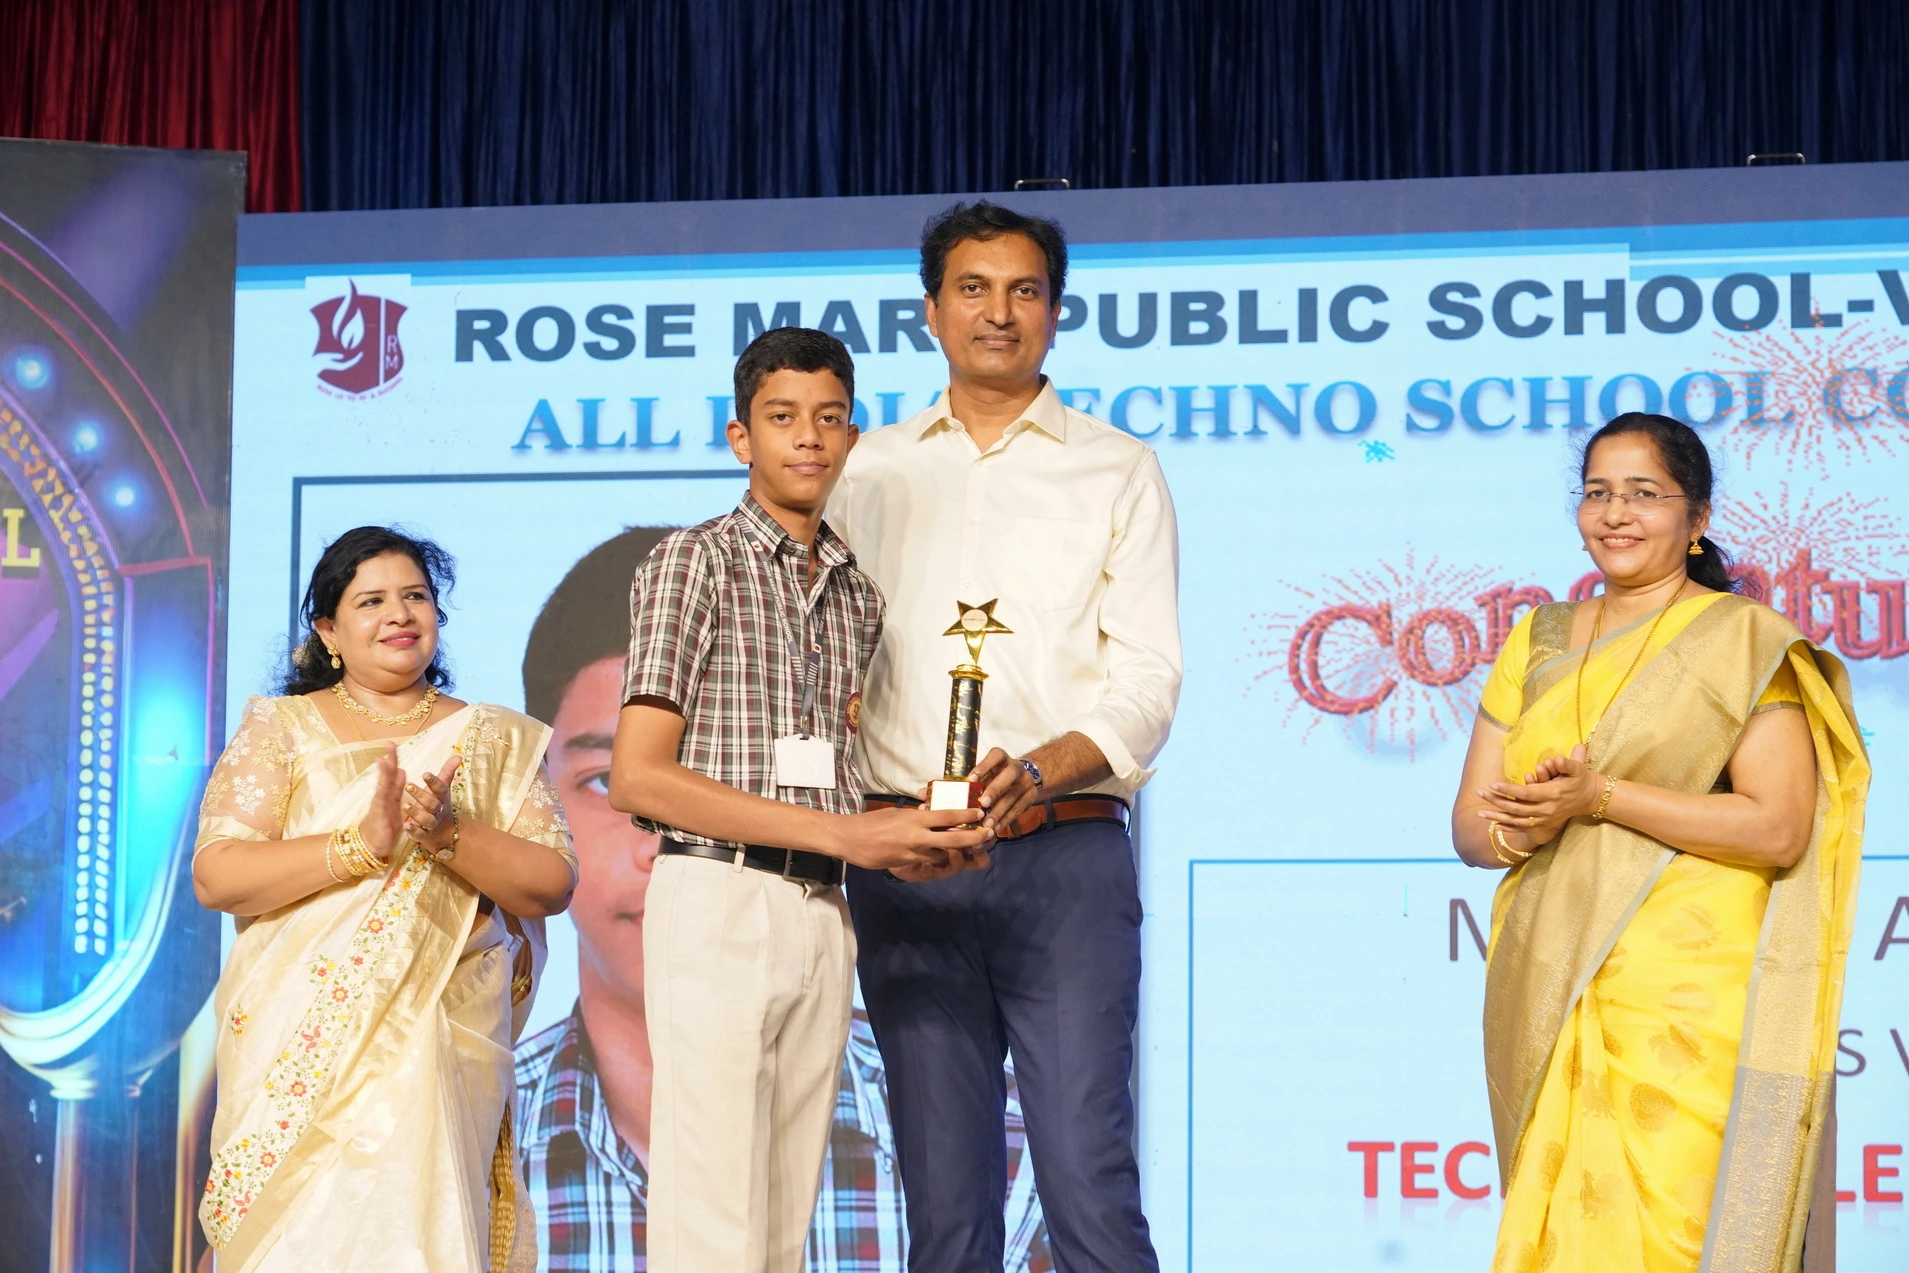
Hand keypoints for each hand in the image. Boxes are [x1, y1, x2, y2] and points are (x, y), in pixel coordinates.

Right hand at [359, 745, 406, 859]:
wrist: (372, 844)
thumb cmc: (383, 824)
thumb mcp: (394, 803)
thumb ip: (397, 788)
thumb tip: (401, 770)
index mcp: (389, 792)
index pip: (392, 772)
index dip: (393, 759)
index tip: (393, 744)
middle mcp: (382, 795)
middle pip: (386, 775)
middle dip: (389, 760)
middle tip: (390, 744)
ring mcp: (379, 804)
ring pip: (382, 785)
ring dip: (383, 773)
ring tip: (383, 759)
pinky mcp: (378, 815)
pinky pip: (380, 803)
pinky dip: (381, 793)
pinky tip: (381, 784)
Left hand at [402, 756, 463, 852]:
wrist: (444, 831)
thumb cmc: (438, 804)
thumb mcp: (443, 789)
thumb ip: (447, 772)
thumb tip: (458, 756)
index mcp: (441, 797)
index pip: (440, 788)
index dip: (434, 781)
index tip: (425, 773)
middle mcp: (438, 810)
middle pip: (432, 804)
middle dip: (421, 795)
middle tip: (409, 786)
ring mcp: (431, 824)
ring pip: (426, 819)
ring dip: (416, 813)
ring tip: (405, 806)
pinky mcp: (424, 835)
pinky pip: (420, 834)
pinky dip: (413, 830)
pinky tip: (406, 825)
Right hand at [831, 805, 994, 873]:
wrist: (849, 839)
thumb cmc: (871, 822)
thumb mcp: (896, 814)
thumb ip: (916, 816)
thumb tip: (931, 813)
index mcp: (915, 818)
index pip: (947, 816)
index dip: (967, 817)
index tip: (980, 815)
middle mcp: (917, 835)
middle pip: (953, 839)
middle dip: (973, 838)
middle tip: (987, 834)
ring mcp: (912, 852)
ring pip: (941, 853)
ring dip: (951, 851)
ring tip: (962, 847)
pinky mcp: (905, 863)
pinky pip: (926, 861)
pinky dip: (933, 857)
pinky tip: (934, 855)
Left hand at [969, 747, 1040, 834]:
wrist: (1021, 778)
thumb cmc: (995, 777)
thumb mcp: (986, 774)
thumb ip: (977, 782)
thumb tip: (959, 796)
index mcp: (1001, 757)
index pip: (995, 756)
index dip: (983, 766)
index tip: (971, 779)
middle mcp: (1016, 766)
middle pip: (1009, 775)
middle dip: (995, 790)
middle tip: (983, 804)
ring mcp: (1026, 780)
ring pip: (1014, 795)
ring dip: (1000, 811)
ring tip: (987, 823)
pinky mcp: (1032, 795)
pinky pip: (1019, 808)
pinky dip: (1007, 819)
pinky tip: (997, 827)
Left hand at [1475, 744, 1602, 844]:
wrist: (1591, 798)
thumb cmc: (1581, 779)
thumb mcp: (1578, 769)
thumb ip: (1567, 764)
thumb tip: (1555, 759)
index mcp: (1552, 794)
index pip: (1526, 793)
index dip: (1509, 790)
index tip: (1492, 785)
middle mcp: (1547, 809)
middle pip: (1517, 808)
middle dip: (1496, 801)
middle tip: (1479, 792)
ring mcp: (1545, 819)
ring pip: (1517, 821)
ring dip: (1497, 817)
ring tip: (1479, 813)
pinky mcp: (1544, 825)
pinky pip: (1523, 829)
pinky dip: (1509, 828)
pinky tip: (1494, 825)